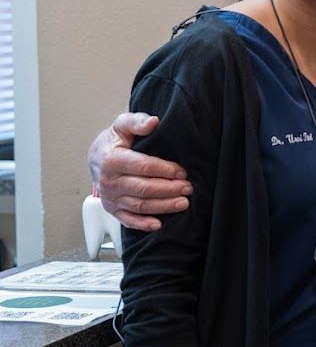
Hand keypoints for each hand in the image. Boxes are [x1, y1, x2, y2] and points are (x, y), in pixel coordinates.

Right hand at [88, 113, 190, 230]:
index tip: (182, 171)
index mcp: (111, 160)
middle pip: (144, 188)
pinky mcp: (113, 210)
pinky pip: (128, 220)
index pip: (144, 167)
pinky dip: (143, 224)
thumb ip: (136, 121)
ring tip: (184, 202)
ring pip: (140, 206)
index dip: (166, 170)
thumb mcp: (122, 125)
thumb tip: (152, 122)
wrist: (97, 158)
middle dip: (169, 189)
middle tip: (188, 187)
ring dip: (163, 206)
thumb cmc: (114, 142)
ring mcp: (111, 198)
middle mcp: (109, 181)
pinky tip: (159, 224)